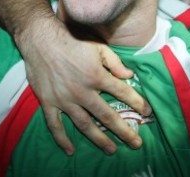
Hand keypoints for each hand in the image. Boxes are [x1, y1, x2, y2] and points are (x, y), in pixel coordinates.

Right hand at [18, 16, 149, 154]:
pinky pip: (55, 125)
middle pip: (107, 116)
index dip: (138, 103)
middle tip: (136, 143)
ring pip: (85, 125)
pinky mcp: (49, 102)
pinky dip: (62, 139)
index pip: (122, 93)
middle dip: (124, 131)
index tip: (148, 112)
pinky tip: (70, 150)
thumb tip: (130, 76)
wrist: (41, 39)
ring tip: (111, 150)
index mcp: (97, 76)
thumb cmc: (72, 40)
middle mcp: (83, 92)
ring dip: (99, 139)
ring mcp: (65, 100)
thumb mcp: (98, 46)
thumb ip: (115, 62)